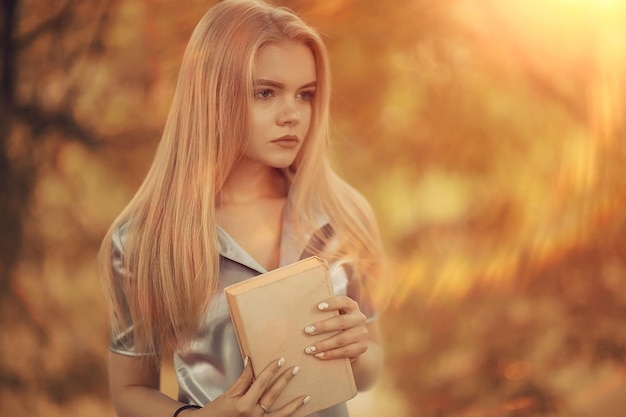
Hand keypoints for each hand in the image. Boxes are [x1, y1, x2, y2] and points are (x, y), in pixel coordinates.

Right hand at [194, 357, 309, 416]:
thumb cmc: (216, 412)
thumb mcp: (228, 395)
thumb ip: (242, 379)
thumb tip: (250, 362)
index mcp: (244, 405)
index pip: (261, 383)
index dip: (271, 370)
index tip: (280, 360)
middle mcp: (253, 415)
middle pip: (273, 395)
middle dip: (285, 381)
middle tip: (295, 369)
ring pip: (281, 414)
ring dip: (294, 405)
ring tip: (305, 397)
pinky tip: (296, 412)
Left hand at [302, 295, 367, 361]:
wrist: (354, 342)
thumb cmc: (337, 325)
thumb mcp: (335, 315)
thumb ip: (325, 313)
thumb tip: (302, 310)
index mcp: (352, 306)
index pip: (343, 301)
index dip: (332, 303)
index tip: (318, 307)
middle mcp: (359, 318)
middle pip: (341, 322)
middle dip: (323, 326)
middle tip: (307, 331)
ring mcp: (362, 333)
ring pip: (342, 339)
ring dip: (324, 344)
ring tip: (309, 349)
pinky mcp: (362, 347)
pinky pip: (345, 352)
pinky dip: (331, 354)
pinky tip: (319, 355)